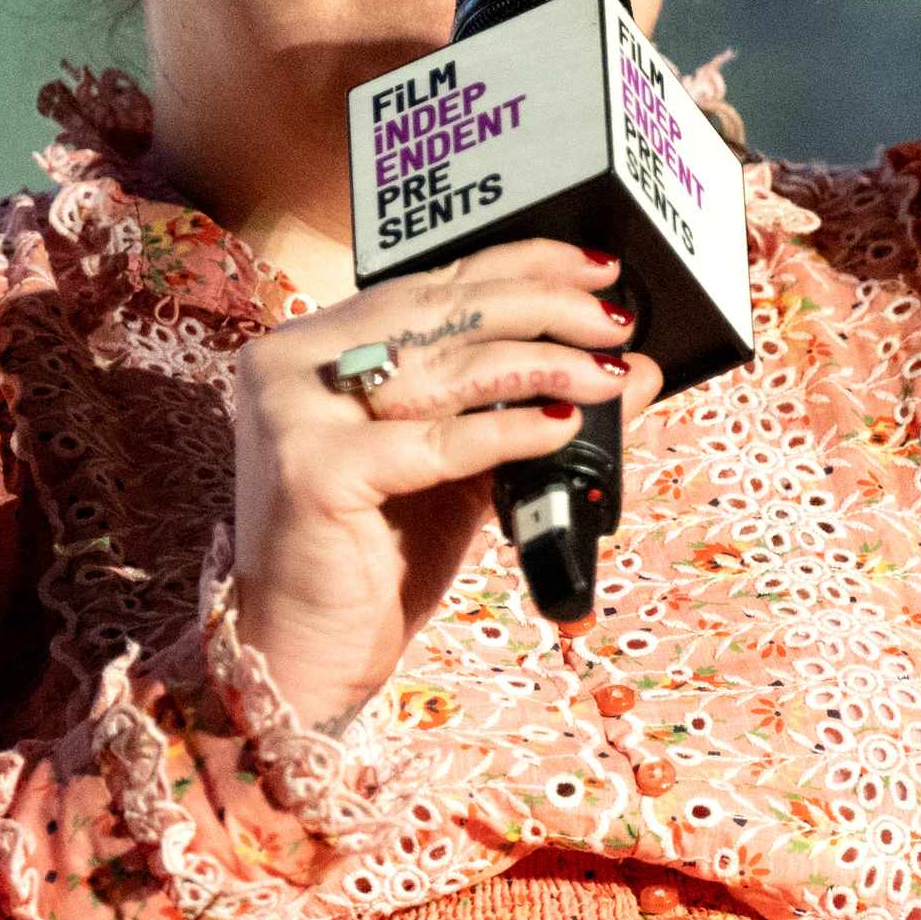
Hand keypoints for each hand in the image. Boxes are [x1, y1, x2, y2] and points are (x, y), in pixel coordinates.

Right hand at [228, 240, 655, 723]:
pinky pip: (432, 441)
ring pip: (441, 367)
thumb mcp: (463, 471)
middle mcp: (292, 364)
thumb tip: (627, 370)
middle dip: (539, 307)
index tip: (594, 266)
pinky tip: (562, 421)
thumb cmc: (374, 559)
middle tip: (612, 317)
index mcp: (316, 346)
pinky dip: (506, 430)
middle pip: (437, 313)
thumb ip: (528, 409)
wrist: (303, 653)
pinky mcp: (313, 469)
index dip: (517, 267)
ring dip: (538, 361)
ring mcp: (295, 413)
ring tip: (604, 369)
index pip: (430, 285)